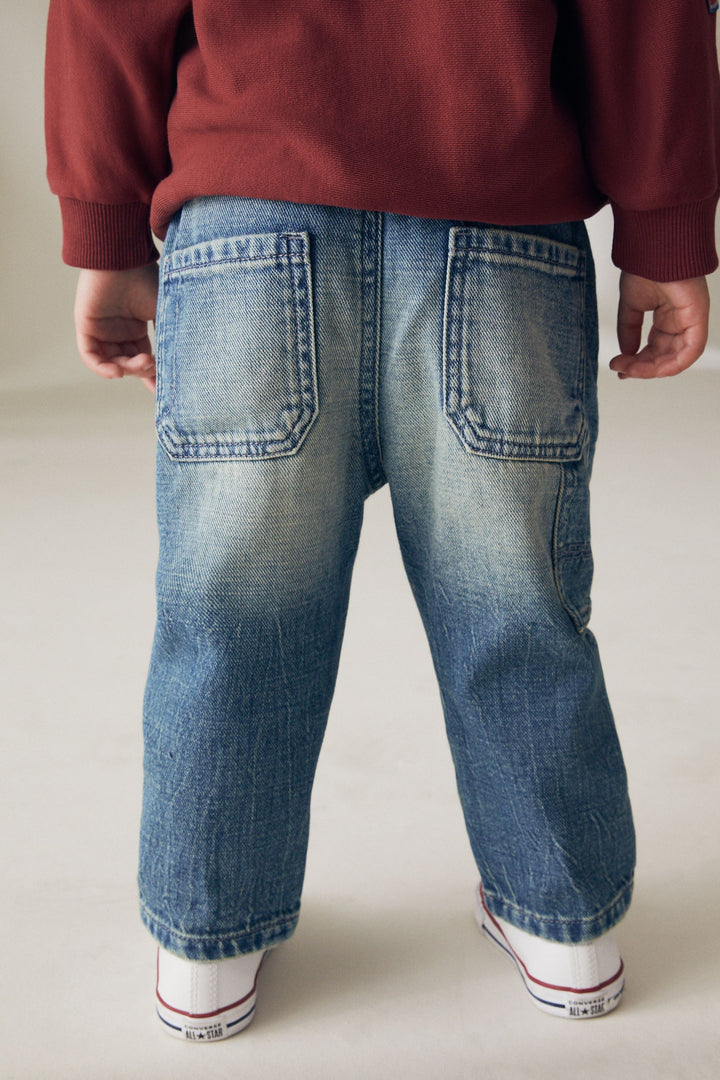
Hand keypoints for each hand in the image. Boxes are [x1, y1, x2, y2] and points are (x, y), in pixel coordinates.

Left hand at [74, 263, 159, 391]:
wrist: (124, 256)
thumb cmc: (147, 278)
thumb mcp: (165, 312)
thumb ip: (170, 336)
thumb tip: (183, 362)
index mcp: (136, 326)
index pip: (143, 358)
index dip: (152, 376)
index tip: (163, 392)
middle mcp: (118, 330)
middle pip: (129, 363)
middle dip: (142, 370)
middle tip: (153, 365)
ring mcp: (101, 329)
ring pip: (112, 362)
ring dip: (127, 369)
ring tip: (141, 363)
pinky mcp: (86, 325)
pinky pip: (90, 355)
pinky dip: (102, 368)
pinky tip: (117, 372)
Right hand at [609, 272, 709, 378]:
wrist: (653, 247)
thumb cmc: (645, 266)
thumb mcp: (631, 306)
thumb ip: (629, 331)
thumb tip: (626, 353)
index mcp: (667, 317)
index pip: (655, 349)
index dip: (637, 362)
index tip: (618, 366)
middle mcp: (680, 321)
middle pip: (664, 357)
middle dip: (641, 368)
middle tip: (621, 370)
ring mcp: (690, 320)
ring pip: (677, 359)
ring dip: (651, 369)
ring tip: (629, 369)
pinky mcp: (698, 318)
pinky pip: (691, 351)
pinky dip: (672, 364)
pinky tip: (651, 368)